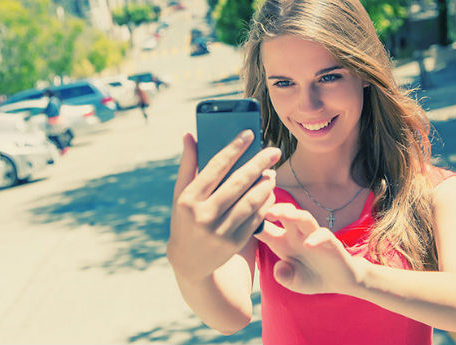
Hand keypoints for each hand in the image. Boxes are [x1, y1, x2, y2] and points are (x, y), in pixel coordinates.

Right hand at [167, 131, 280, 281]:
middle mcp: (204, 215)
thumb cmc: (185, 218)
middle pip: (238, 183)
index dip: (234, 149)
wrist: (189, 261)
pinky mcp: (234, 243)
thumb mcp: (181, 194)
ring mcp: (220, 231)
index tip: (249, 134)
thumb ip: (188, 165)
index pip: (215, 167)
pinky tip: (269, 193)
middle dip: (259, 164)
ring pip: (251, 201)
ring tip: (272, 173)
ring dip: (266, 184)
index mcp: (189, 199)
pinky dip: (265, 203)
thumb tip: (189, 135)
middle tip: (274, 151)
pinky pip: (255, 218)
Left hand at [255, 203, 366, 294]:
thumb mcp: (294, 282)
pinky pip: (324, 235)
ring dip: (290, 214)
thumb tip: (279, 270)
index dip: (252, 222)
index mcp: (281, 241)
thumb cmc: (312, 277)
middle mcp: (296, 234)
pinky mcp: (331, 243)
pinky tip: (309, 245)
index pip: (264, 227)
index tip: (238, 218)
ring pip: (302, 217)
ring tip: (277, 214)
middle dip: (270, 208)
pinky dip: (317, 239)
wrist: (340, 280)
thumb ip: (285, 277)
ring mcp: (313, 236)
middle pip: (283, 214)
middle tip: (257, 208)